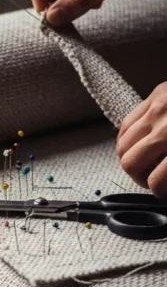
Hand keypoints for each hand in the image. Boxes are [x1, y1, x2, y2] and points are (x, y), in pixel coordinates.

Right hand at [116, 83, 166, 197]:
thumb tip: (164, 186)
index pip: (156, 181)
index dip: (159, 192)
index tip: (162, 192)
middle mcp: (166, 125)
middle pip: (130, 163)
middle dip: (140, 177)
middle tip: (152, 177)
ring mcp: (158, 107)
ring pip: (122, 144)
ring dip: (132, 158)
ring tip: (148, 160)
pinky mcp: (155, 94)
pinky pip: (127, 124)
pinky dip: (130, 139)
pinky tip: (143, 143)